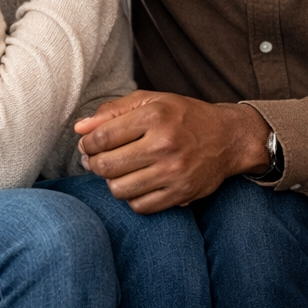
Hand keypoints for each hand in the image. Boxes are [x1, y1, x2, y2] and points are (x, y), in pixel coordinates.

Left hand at [74, 91, 272, 213]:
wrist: (229, 138)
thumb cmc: (184, 116)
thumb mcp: (152, 101)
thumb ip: (113, 110)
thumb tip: (79, 128)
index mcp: (155, 116)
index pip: (100, 137)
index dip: (87, 143)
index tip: (91, 143)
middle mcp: (165, 144)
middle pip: (105, 166)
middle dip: (96, 163)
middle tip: (102, 158)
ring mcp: (173, 172)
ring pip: (118, 189)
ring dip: (114, 181)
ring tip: (123, 170)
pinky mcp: (180, 193)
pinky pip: (138, 206)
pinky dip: (133, 197)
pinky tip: (140, 182)